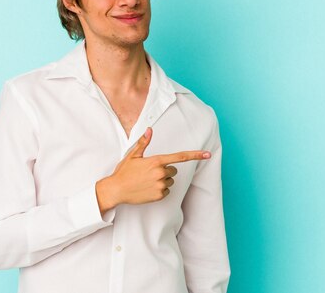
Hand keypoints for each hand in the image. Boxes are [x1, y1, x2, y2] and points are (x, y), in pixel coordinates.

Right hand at [95, 127, 210, 214]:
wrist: (116, 189)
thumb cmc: (124, 171)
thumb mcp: (133, 155)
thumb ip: (144, 142)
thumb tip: (150, 129)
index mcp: (156, 161)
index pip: (180, 157)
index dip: (196, 155)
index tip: (207, 154)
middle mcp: (160, 173)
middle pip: (173, 170)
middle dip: (165, 170)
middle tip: (149, 172)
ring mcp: (160, 185)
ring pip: (170, 181)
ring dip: (162, 181)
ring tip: (147, 181)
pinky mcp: (159, 195)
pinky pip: (166, 191)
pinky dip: (159, 190)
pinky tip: (148, 188)